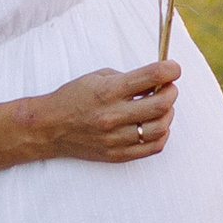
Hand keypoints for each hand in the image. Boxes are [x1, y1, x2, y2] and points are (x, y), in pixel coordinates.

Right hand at [35, 60, 181, 163]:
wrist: (49, 128)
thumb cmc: (73, 98)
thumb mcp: (97, 77)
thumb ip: (128, 78)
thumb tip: (157, 79)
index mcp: (108, 91)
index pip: (151, 76)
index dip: (170, 69)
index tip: (173, 68)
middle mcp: (114, 115)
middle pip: (161, 104)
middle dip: (171, 92)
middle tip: (168, 87)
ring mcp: (116, 138)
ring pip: (161, 127)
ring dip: (168, 114)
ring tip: (160, 107)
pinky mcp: (117, 154)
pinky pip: (153, 147)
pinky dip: (161, 134)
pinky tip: (154, 125)